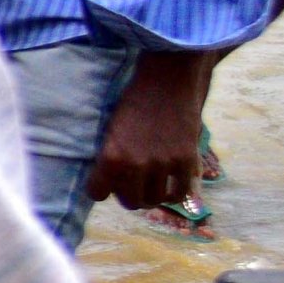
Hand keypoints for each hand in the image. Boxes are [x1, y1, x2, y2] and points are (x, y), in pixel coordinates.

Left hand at [89, 52, 210, 212]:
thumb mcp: (111, 131)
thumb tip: (110, 182)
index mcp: (110, 157)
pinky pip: (180, 193)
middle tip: (132, 187)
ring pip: (154, 199)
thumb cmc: (133, 102)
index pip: (97, 193)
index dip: (101, 189)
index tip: (106, 184)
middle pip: (129, 201)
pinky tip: (171, 186)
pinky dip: (174, 193)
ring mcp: (163, 164)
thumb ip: (111, 157)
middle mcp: (135, 165)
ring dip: (152, 196)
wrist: (166, 81)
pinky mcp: (186, 160)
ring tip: (151, 186)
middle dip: (128, 196)